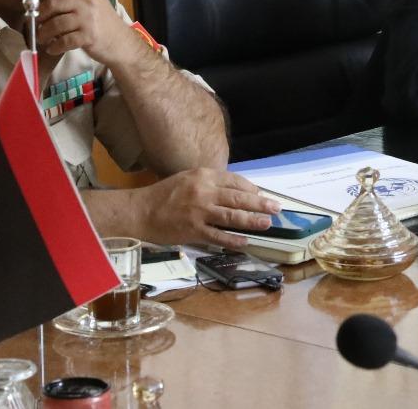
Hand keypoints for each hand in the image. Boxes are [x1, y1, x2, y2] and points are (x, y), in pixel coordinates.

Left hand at [35, 0, 142, 64]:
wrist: (121, 42)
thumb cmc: (104, 20)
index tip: (38, 8)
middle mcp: (88, 1)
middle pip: (52, 4)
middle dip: (39, 16)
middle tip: (36, 24)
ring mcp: (89, 19)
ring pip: (55, 24)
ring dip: (44, 33)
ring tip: (42, 38)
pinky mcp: (89, 37)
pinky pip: (64, 41)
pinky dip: (55, 46)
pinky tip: (53, 48)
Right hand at [132, 168, 278, 248]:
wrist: (140, 211)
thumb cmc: (165, 194)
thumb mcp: (189, 179)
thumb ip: (211, 183)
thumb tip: (237, 192)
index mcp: (203, 176)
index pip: (235, 181)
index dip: (252, 189)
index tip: (262, 195)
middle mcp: (204, 192)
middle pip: (239, 198)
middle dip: (260, 204)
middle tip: (276, 208)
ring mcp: (199, 212)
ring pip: (232, 217)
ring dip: (252, 221)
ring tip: (266, 224)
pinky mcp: (193, 231)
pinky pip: (218, 236)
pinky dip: (233, 240)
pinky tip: (244, 241)